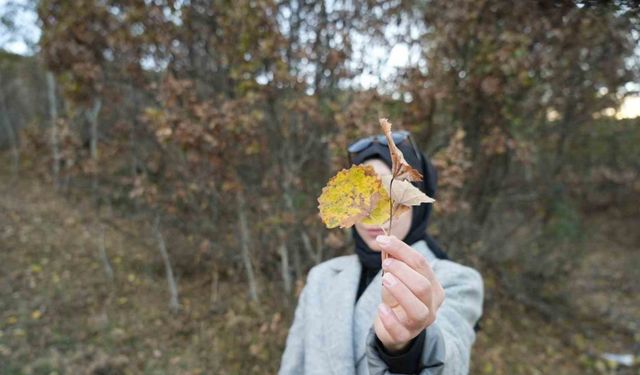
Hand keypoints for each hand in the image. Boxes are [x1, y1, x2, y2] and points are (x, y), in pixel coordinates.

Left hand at [373, 235, 444, 352]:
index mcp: (434, 287)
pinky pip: (400, 330)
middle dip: (403, 271)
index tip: (383, 240)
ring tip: (385, 279)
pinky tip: (381, 308)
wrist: (393, 327)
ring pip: (417, 309)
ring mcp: (420, 323)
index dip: (401, 249)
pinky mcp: (405, 336)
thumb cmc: (396, 297)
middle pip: (423, 286)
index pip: (421, 264)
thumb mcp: (395, 277)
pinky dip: (389, 318)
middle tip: (386, 264)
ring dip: (400, 291)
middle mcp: (431, 305)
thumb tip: (386, 239)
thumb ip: (393, 260)